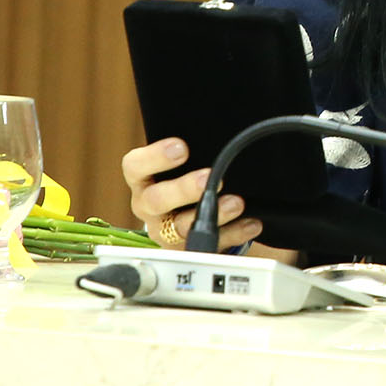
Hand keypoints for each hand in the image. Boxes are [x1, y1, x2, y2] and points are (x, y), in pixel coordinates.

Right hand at [121, 138, 263, 251]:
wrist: (180, 222)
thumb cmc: (180, 181)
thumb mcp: (177, 166)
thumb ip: (193, 152)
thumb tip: (223, 134)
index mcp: (142, 180)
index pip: (135, 166)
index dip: (155, 157)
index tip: (181, 147)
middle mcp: (148, 207)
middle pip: (157, 200)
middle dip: (184, 189)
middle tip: (209, 178)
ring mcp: (164, 232)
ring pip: (183, 227)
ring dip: (213, 214)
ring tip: (237, 203)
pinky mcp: (185, 251)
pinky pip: (208, 246)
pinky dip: (233, 234)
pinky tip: (251, 223)